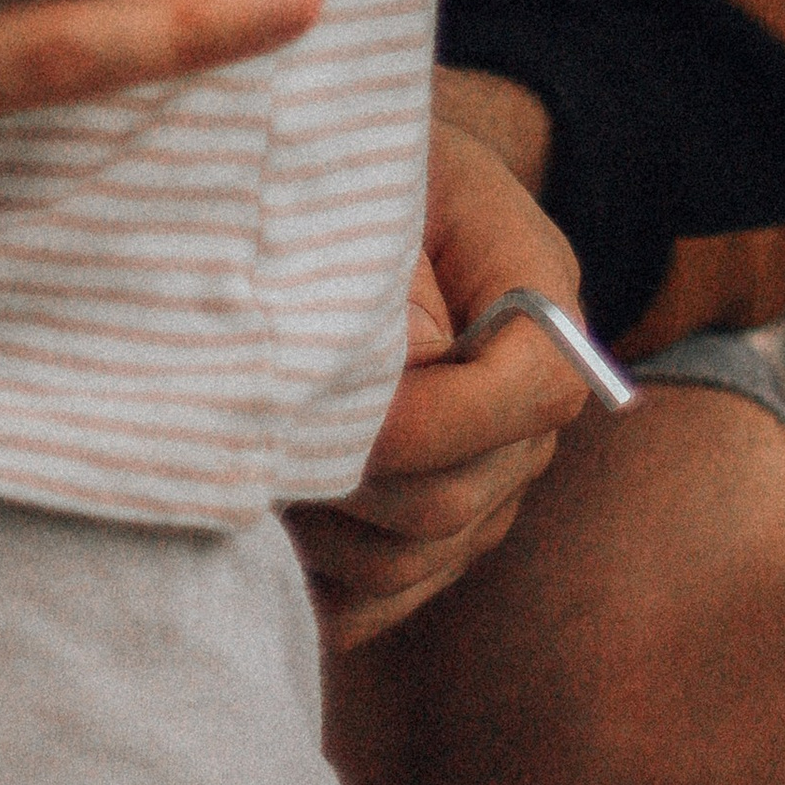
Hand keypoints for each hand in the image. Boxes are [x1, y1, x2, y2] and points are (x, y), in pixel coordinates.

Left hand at [287, 116, 592, 651]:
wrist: (372, 207)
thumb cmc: (367, 180)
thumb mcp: (389, 184)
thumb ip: (389, 276)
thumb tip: (367, 389)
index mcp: (541, 306)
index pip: (533, 388)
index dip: (436, 414)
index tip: (325, 398)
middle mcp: (528, 419)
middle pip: (456, 498)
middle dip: (348, 476)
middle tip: (249, 438)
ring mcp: (486, 489)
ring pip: (409, 560)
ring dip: (318, 529)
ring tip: (244, 467)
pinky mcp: (431, 540)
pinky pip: (377, 603)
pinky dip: (313, 585)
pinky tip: (262, 527)